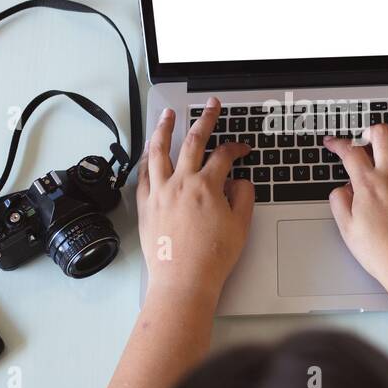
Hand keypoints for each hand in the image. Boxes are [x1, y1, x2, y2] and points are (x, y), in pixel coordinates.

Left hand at [136, 98, 253, 301]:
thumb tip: (240, 182)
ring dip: (164, 128)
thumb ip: (243, 197)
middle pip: (193, 141)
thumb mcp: (240, 226)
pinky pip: (143, 174)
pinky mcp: (145, 205)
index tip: (242, 149)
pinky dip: (146, 159)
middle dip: (205, 119)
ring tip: (168, 114)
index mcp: (206, 186)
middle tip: (211, 106)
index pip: (224, 155)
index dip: (237, 148)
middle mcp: (181, 183)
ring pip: (159, 150)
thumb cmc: (211, 258)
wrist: (183, 281)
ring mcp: (160, 192)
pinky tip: (148, 152)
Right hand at [322, 124, 387, 297]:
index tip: (333, 144)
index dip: (337, 143)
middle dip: (369, 132)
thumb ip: (340, 203)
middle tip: (364, 143)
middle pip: (382, 133)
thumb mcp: (348, 231)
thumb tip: (341, 189)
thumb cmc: (384, 254)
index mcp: (369, 184)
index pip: (350, 151)